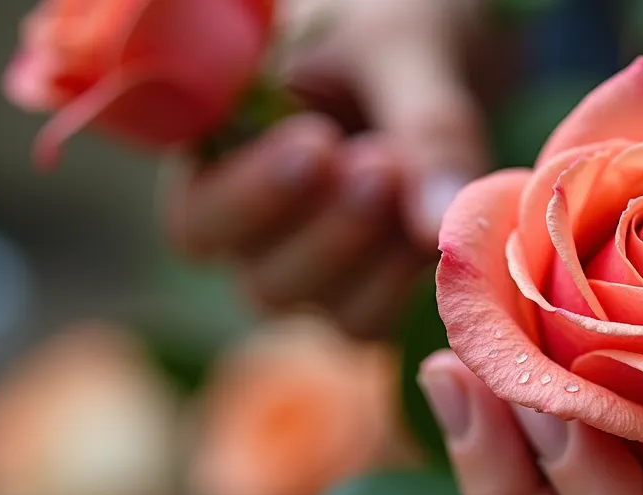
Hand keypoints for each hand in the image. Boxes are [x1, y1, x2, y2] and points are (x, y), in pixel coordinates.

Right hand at [164, 0, 491, 337]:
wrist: (441, 42)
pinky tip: (438, 219)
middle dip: (333, 232)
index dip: (253, 200)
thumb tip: (436, 229)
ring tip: (413, 180)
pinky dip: (415, 279)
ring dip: (380, 260)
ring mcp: (318, 263)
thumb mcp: (404, 50)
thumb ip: (422, 127)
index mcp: (219, 156)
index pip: (201, 222)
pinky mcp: (375, 282)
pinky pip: (385, 318)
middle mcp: (258, 226)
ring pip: (330, 311)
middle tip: (382, 163)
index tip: (319, 143)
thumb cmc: (393, 25)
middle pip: (268, 283)